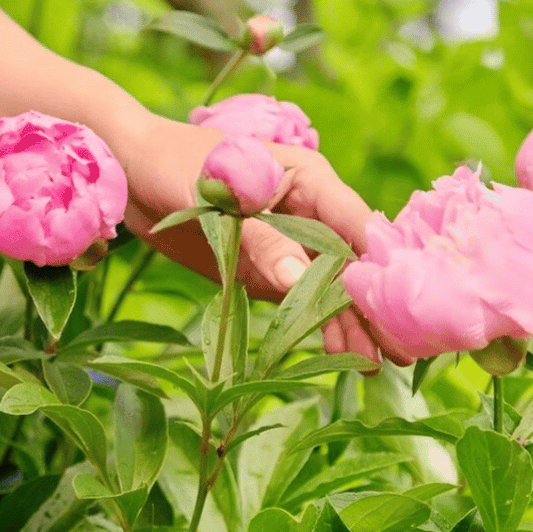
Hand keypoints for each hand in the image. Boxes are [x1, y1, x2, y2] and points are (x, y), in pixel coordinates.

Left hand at [118, 116, 410, 365]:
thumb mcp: (216, 199)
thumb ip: (259, 238)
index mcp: (309, 179)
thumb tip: (298, 280)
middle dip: (374, 305)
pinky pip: (299, 300)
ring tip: (374, 366)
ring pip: (331, 288)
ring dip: (351, 324)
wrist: (130, 171)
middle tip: (403, 352)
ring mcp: (291, 242)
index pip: (356, 225)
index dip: (380, 265)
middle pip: (353, 263)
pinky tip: (341, 357)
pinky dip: (318, 326)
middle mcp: (310, 212)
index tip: (400, 306)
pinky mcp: (266, 267)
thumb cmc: (173, 165)